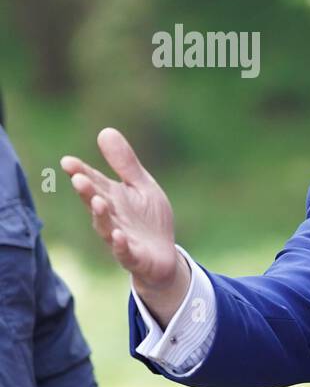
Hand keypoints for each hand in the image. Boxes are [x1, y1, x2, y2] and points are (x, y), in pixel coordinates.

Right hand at [61, 128, 188, 322]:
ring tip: (98, 201)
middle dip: (87, 191)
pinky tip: (119, 235)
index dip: (81, 172)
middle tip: (79, 178)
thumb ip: (125, 163)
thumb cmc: (148, 219)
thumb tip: (105, 130)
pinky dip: (120, 244)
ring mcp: (120, 237)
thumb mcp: (142, 186)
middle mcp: (112, 216)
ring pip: (106, 226)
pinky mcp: (132, 256)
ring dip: (101, 215)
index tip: (68, 161)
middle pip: (96, 202)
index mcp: (113, 197)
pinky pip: (123, 251)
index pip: (94, 182)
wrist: (163, 256)